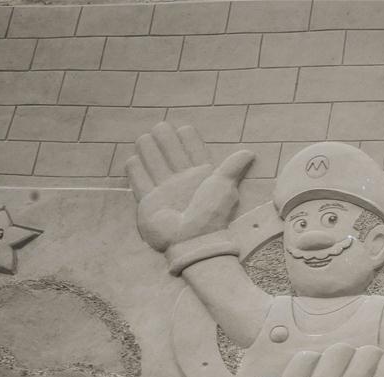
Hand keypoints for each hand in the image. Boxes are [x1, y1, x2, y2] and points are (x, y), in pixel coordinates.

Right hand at [126, 122, 254, 251]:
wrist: (192, 242)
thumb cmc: (211, 215)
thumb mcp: (224, 188)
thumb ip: (233, 167)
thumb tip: (250, 152)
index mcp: (201, 177)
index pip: (192, 150)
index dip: (187, 138)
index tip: (184, 129)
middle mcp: (182, 182)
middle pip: (170, 153)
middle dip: (164, 139)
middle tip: (160, 127)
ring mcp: (165, 191)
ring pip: (153, 163)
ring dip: (148, 149)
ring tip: (145, 138)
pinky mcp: (149, 202)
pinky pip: (139, 182)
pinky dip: (135, 170)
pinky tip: (133, 159)